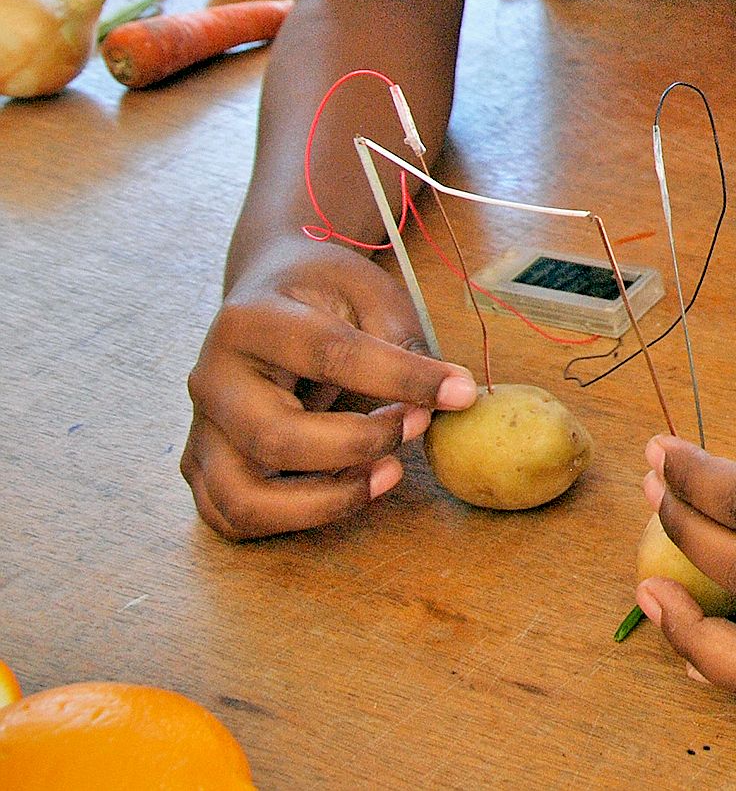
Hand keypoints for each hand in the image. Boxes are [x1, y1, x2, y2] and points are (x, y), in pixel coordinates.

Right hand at [182, 234, 475, 538]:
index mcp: (250, 320)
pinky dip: (295, 520)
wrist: (268, 290)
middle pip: (277, 439)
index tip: (459, 392)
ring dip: (327, 500)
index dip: (401, 379)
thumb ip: (403, 342)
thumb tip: (451, 400)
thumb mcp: (368, 291)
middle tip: (419, 425)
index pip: (329, 356)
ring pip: (243, 499)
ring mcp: (201, 428)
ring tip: (390, 471)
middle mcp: (212, 379)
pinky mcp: (203, 465)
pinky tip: (351, 489)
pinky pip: (234, 518)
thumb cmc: (323, 293)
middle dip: (361, 443)